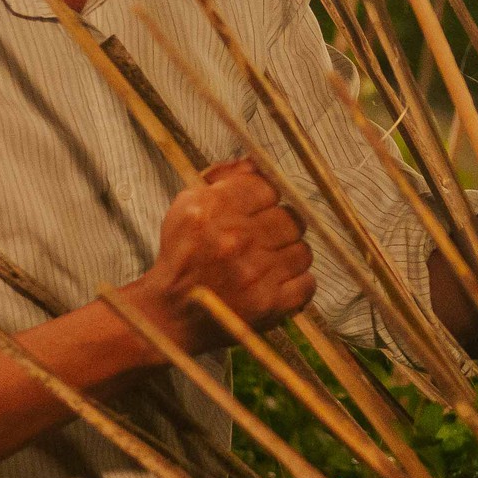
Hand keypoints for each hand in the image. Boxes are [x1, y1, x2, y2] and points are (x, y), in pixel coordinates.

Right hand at [128, 158, 313, 354]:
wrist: (169, 315)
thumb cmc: (182, 257)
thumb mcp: (188, 207)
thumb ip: (225, 179)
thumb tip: (257, 163)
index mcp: (212, 210)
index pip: (268, 188)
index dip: (265, 200)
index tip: (257, 213)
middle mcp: (234, 239)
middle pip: (290, 218)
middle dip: (279, 228)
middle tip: (264, 240)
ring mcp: (254, 274)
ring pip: (303, 250)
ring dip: (288, 256)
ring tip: (267, 265)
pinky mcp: (268, 305)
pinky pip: (308, 283)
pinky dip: (297, 284)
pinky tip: (275, 284)